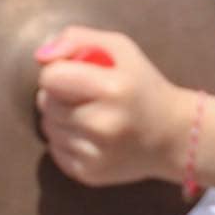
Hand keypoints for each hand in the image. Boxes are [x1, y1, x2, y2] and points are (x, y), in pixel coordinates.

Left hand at [34, 25, 192, 186]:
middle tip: (83, 95)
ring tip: (88, 114)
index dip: (56, 72)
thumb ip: (77, 39)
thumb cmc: (142, 85)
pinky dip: (65, 140)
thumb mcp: (120, 48)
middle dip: (57, 95)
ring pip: (47, 127)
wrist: (173, 136)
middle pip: (46, 103)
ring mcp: (97, 154)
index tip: (74, 74)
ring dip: (59, 118)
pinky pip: (54, 151)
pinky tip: (89, 135)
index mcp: (112, 89)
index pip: (50, 78)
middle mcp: (103, 125)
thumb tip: (40, 56)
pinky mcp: (90, 175)